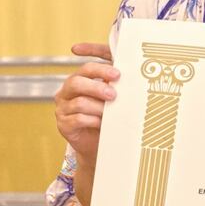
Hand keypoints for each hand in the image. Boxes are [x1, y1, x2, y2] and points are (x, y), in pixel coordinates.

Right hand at [54, 43, 116, 205]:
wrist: (100, 147)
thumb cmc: (110, 119)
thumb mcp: (116, 100)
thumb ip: (119, 86)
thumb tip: (142, 72)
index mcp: (80, 81)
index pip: (85, 66)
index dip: (90, 58)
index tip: (111, 69)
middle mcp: (68, 92)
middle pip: (77, 80)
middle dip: (97, 85)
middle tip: (114, 93)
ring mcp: (63, 108)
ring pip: (79, 101)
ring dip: (98, 106)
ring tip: (110, 111)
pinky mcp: (63, 124)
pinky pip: (77, 118)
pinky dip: (92, 120)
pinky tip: (102, 123)